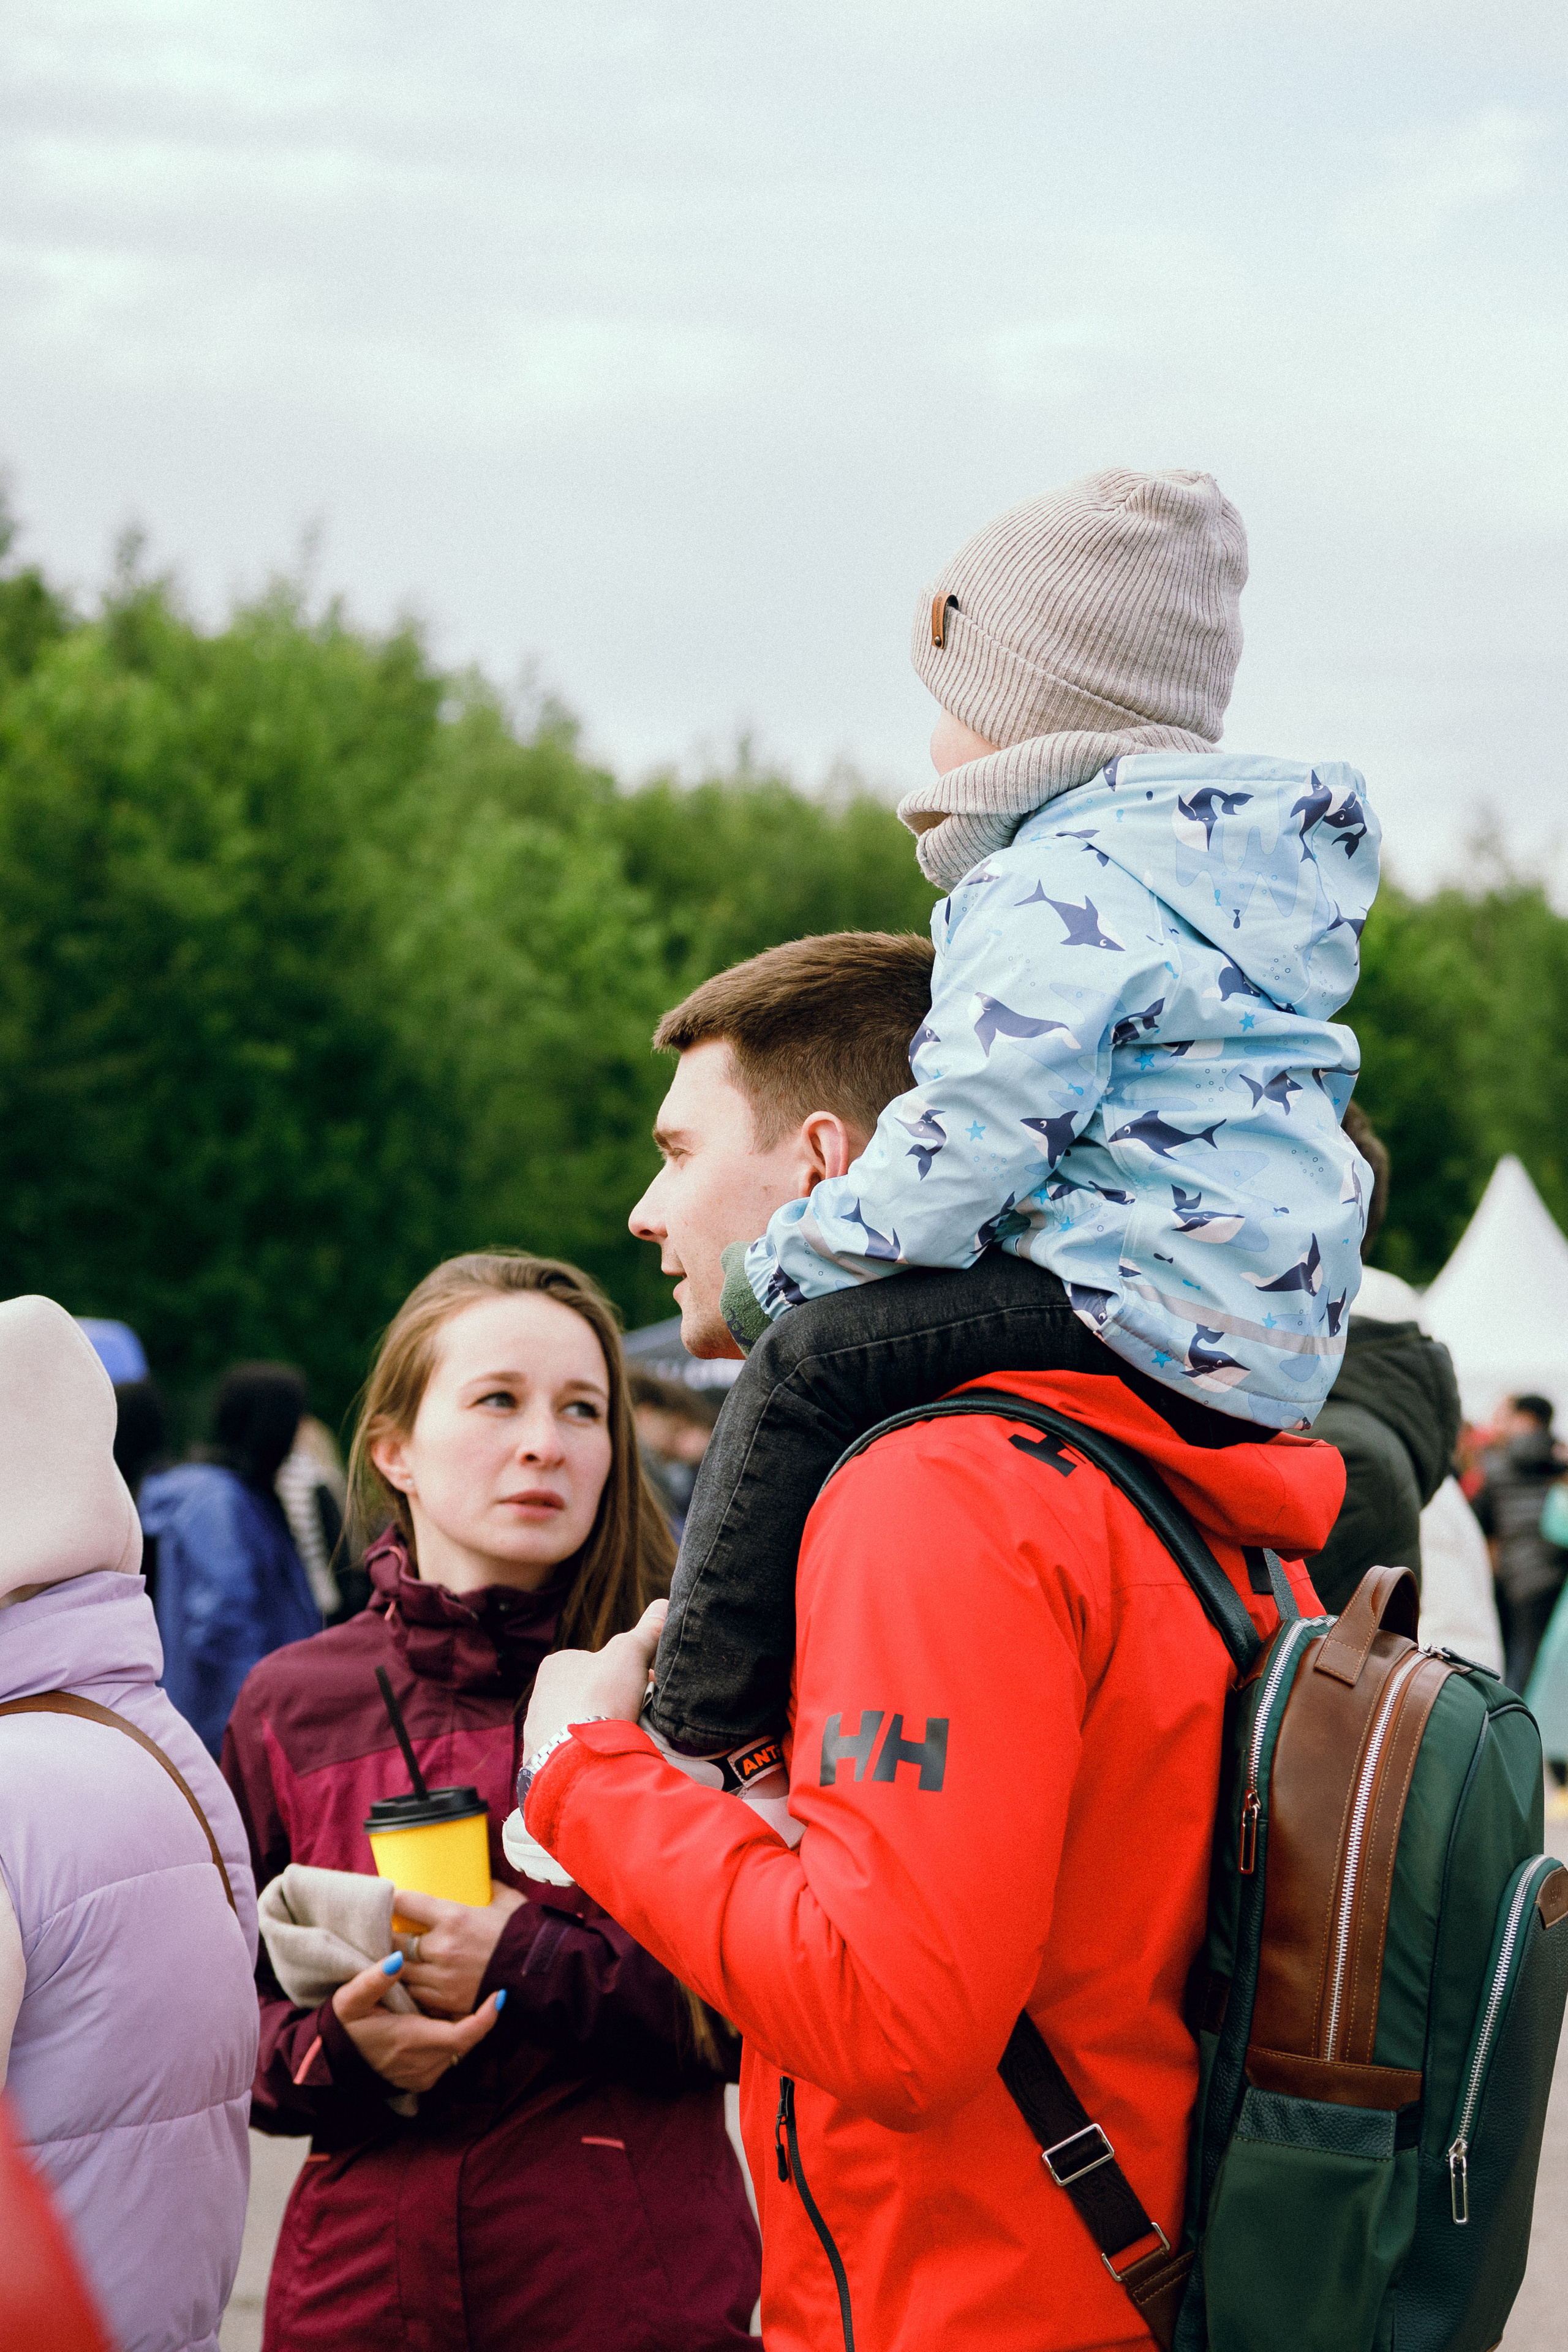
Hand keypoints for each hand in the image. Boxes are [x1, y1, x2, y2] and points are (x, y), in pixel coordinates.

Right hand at [332, 1952, 504, 2091]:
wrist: (331, 2064)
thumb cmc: (344, 2027)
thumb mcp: (351, 1999)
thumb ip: (374, 1979)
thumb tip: (397, 1958)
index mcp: (411, 2041)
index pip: (464, 2035)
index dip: (486, 2017)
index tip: (500, 1994)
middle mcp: (422, 2064)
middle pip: (467, 2040)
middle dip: (478, 2016)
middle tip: (485, 1986)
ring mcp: (423, 2076)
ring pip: (459, 2050)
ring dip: (465, 2027)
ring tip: (468, 1998)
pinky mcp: (421, 2081)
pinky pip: (448, 2058)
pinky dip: (452, 2039)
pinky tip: (447, 2017)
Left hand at [392, 1884, 522, 2018]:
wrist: (543, 1973)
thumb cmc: (525, 1933)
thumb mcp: (507, 1901)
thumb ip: (489, 1888)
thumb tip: (482, 1880)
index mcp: (453, 1917)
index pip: (406, 1902)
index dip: (392, 1899)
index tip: (388, 1898)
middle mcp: (441, 1947)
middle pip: (394, 1940)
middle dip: (388, 1936)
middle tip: (387, 1931)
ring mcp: (442, 1978)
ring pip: (401, 1971)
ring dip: (397, 1964)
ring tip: (396, 1959)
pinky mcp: (447, 2001)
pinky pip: (416, 1995)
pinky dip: (412, 1988)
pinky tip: (413, 1982)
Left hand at [521, 1597, 666, 1761]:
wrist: (578, 1757)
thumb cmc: (600, 1697)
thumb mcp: (629, 1654)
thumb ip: (646, 1631)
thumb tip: (664, 1604)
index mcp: (556, 1664)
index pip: (598, 1663)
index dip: (628, 1673)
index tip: (648, 1687)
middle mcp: (540, 1696)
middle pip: (588, 1696)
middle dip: (613, 1704)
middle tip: (638, 1716)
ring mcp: (537, 1732)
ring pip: (579, 1726)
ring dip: (600, 1730)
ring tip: (623, 1740)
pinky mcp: (540, 1763)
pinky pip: (569, 1754)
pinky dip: (588, 1754)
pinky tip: (605, 1758)